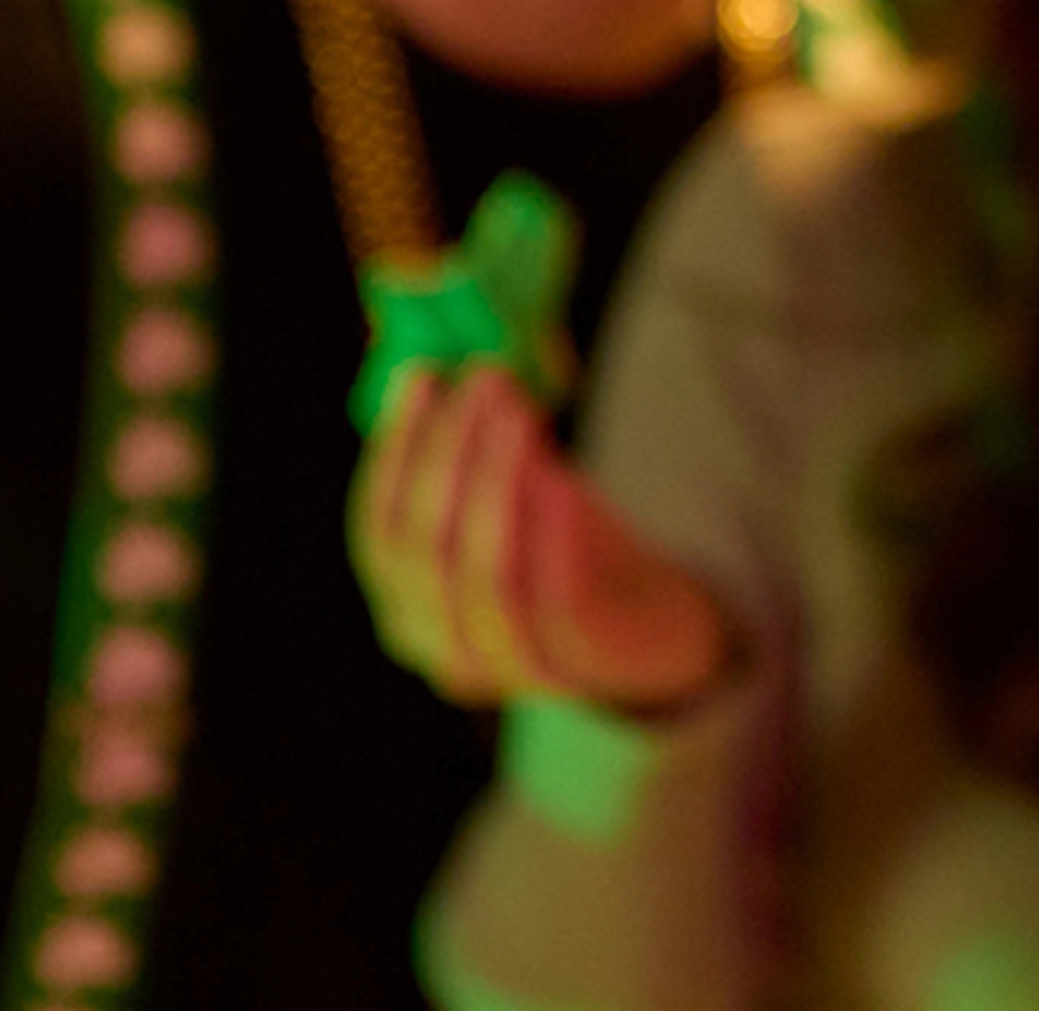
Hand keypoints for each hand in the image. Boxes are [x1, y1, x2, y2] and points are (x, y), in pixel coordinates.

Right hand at [347, 363, 732, 709]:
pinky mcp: (574, 668)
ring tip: (523, 411)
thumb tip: (451, 369)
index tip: (425, 376)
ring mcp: (506, 669)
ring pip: (480, 573)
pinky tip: (562, 479)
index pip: (378, 531)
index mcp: (409, 610)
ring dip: (496, 482)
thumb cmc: (575, 555)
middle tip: (486, 379)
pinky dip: (551, 540)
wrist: (660, 630)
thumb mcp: (518, 500)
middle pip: (421, 548)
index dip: (397, 450)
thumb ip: (477, 454)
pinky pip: (552, 602)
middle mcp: (441, 649)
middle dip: (448, 452)